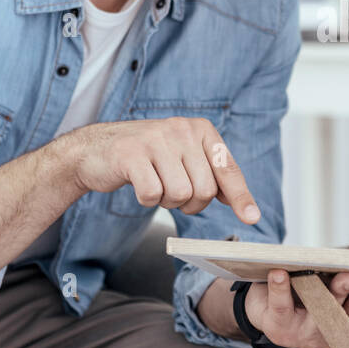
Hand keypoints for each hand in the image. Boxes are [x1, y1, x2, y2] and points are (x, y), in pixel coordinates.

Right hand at [66, 117, 258, 223]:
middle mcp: (182, 129)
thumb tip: (245, 205)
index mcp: (201, 129)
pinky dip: (146, 199)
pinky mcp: (131, 154)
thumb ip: (213, 175)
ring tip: (155, 183)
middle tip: (173, 190)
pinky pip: (152, 195)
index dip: (240, 196)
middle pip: (205, 189)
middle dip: (191, 203)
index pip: (227, 168)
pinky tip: (139, 183)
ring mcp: (156, 140)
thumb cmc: (147, 157)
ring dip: (167, 202)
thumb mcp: (185, 157)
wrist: (97, 150)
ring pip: (181, 194)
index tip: (251, 218)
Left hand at [244, 268, 348, 347]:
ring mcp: (305, 333)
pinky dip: (280, 289)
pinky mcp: (278, 326)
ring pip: (323, 314)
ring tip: (344, 274)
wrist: (270, 298)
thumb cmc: (318, 289)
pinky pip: (281, 308)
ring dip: (334, 294)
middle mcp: (332, 335)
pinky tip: (282, 273)